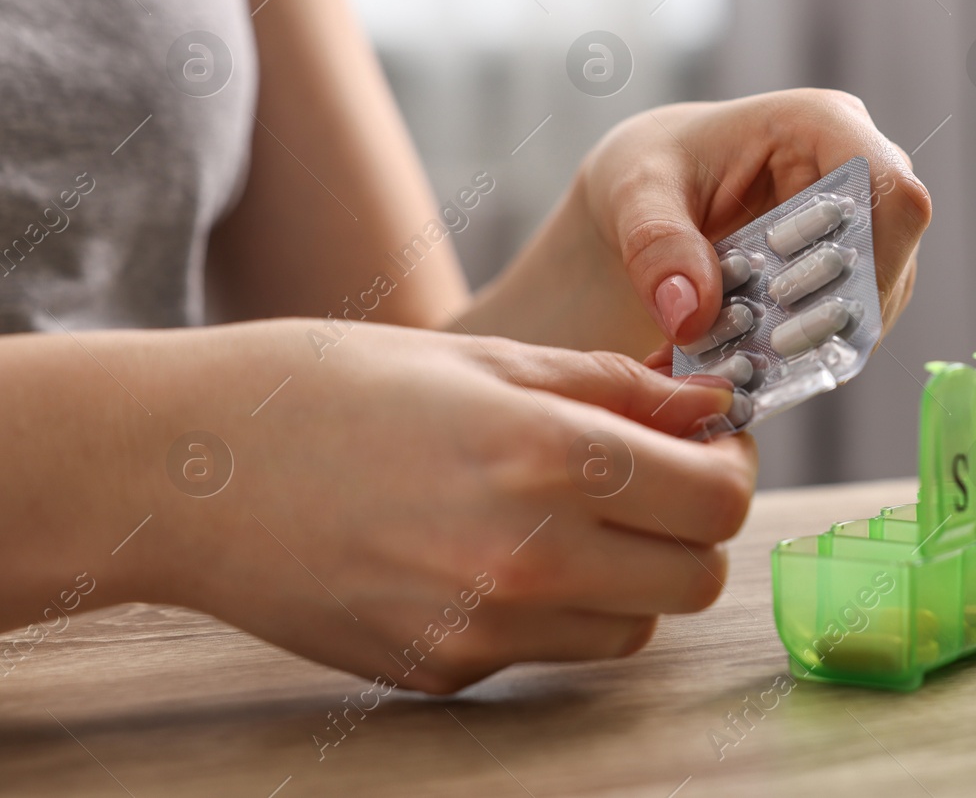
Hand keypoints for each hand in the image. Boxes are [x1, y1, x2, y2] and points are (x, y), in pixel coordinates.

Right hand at [130, 319, 753, 693]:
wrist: (195, 466)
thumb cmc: (338, 386)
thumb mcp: (491, 354)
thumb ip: (620, 385)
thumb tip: (711, 404)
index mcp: (549, 458)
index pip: (719, 501)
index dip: (731, 467)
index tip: (710, 442)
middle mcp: (529, 558)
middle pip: (695, 577)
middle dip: (694, 527)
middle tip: (656, 479)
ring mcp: (485, 629)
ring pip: (634, 627)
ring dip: (633, 574)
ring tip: (573, 514)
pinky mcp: (444, 670)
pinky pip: (550, 652)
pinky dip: (555, 609)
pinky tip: (496, 549)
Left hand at [582, 89, 931, 348]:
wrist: (652, 196)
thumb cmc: (652, 170)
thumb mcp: (636, 195)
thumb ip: (657, 247)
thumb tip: (692, 316)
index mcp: (822, 125)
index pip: (891, 187)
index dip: (876, 252)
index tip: (811, 307)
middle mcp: (859, 172)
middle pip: (890, 253)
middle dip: (833, 312)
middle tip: (768, 352)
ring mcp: (863, 226)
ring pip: (876, 297)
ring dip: (820, 342)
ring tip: (753, 370)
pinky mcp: (849, 273)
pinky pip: (849, 323)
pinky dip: (804, 353)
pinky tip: (756, 370)